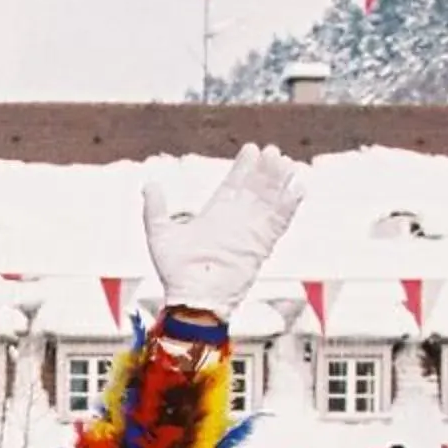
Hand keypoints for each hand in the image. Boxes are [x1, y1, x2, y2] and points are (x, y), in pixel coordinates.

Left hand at [143, 143, 301, 322]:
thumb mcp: (160, 234)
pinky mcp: (262, 245)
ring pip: (270, 201)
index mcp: (214, 216)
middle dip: (264, 170)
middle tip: (273, 150)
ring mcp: (250, 232)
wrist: (195, 298)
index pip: (233, 185)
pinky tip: (298, 187)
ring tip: (286, 162)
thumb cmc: (176, 272)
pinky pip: (280, 222)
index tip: (251, 149)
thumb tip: (150, 184)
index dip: (243, 167)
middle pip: (255, 189)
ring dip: (278, 182)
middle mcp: (235, 222)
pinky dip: (289, 205)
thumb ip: (156, 209)